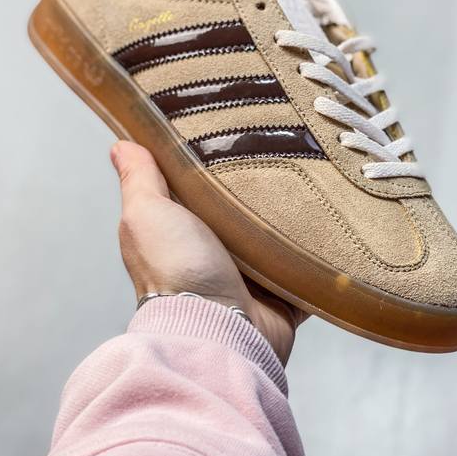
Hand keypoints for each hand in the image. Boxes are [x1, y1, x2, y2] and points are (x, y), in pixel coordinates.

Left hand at [111, 141, 304, 364]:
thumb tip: (119, 145)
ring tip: (320, 173)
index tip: (235, 125)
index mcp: (183, 230)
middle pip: (245, 208)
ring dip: (296, 215)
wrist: (220, 330)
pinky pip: (310, 265)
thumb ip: (139, 180)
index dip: (213, 159)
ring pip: (280, 234)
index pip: (200, 186)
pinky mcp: (286, 292)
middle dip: (264, 184)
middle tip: (290, 143)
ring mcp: (253, 274)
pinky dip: (321, 251)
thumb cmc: (176, 272)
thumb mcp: (147, 214)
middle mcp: (217, 252)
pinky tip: (337, 220)